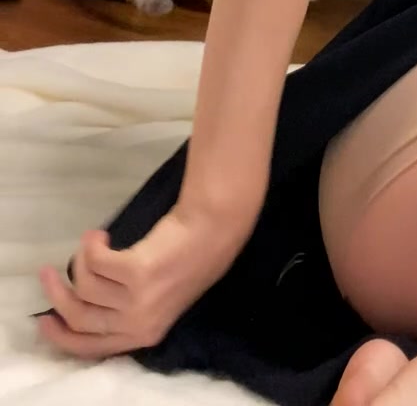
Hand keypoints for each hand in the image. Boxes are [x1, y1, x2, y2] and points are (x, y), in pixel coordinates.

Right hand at [35, 202, 250, 358]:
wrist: (211, 230)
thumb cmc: (184, 259)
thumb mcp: (156, 298)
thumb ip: (124, 310)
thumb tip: (80, 302)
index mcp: (142, 335)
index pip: (90, 347)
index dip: (61, 336)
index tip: (44, 319)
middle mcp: (138, 323)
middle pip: (79, 316)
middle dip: (56, 295)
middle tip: (47, 272)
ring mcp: (138, 299)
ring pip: (84, 285)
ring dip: (81, 259)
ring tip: (94, 242)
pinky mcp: (136, 271)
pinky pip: (95, 260)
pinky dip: (91, 244)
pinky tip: (100, 235)